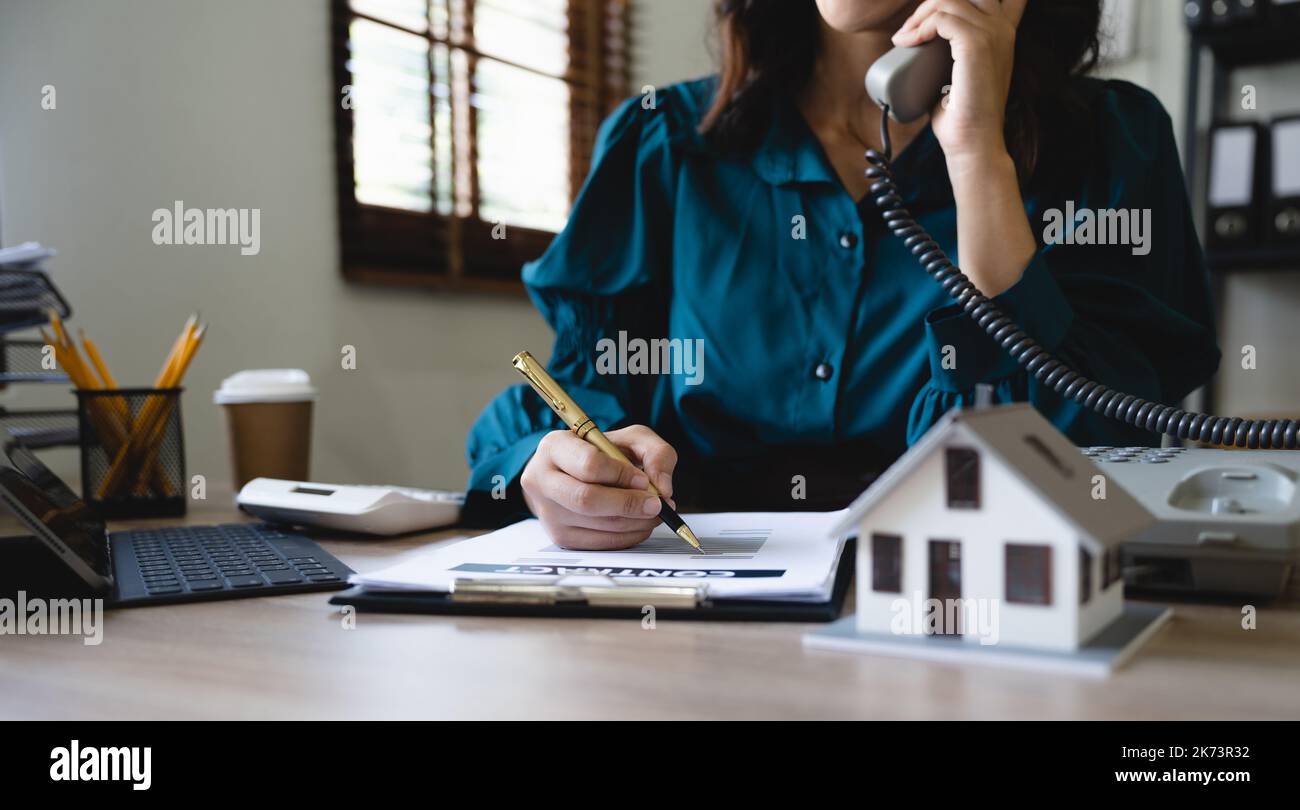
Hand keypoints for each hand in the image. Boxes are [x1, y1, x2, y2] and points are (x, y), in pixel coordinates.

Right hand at [520, 424, 677, 549]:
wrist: (572, 473)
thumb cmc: (601, 453)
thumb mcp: (630, 439)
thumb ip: (656, 453)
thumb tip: (662, 488)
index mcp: (554, 447)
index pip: (588, 464)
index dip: (621, 474)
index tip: (643, 479)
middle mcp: (542, 479)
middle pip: (586, 499)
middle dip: (628, 504)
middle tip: (656, 504)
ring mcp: (547, 512)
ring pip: (596, 524)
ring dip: (634, 522)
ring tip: (653, 512)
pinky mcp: (559, 536)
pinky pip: (599, 543)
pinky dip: (627, 536)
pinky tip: (638, 523)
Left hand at [892, 0, 1027, 163]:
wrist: (972, 143)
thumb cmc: (961, 116)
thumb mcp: (956, 74)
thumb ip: (947, 51)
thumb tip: (916, 44)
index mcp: (1001, 33)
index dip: (958, 0)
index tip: (929, 21)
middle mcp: (1001, 28)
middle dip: (932, 4)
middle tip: (910, 29)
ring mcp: (993, 34)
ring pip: (949, 0)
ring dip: (920, 15)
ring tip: (904, 38)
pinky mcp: (977, 44)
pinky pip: (942, 17)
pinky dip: (920, 27)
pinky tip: (908, 43)